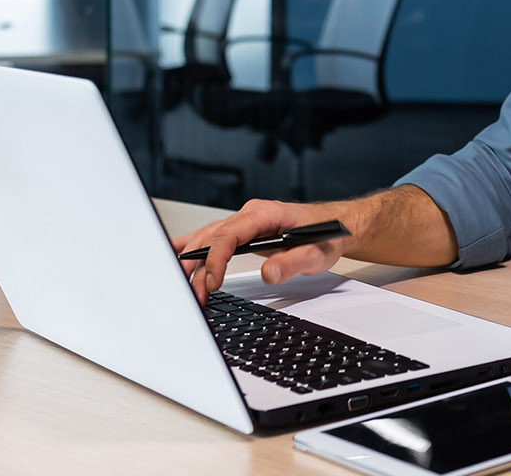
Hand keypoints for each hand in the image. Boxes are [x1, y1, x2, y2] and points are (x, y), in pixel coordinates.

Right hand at [172, 198, 349, 305]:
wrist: (337, 225)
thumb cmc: (327, 235)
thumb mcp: (318, 253)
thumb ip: (294, 262)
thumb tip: (268, 273)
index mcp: (265, 214)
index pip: (230, 234)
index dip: (217, 259)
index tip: (212, 283)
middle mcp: (251, 214)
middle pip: (213, 237)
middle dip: (199, 267)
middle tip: (194, 296)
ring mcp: (245, 221)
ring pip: (208, 238)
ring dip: (194, 263)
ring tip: (182, 288)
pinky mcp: (243, 231)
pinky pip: (212, 237)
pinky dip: (192, 247)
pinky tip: (174, 254)